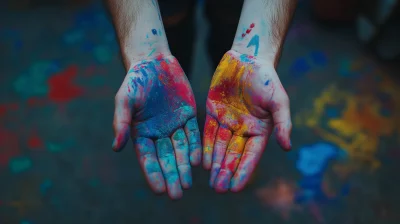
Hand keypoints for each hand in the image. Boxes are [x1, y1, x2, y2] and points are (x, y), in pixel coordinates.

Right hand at [112, 55, 201, 198]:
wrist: (154, 62)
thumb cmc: (135, 81)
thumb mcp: (125, 100)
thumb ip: (121, 122)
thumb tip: (116, 147)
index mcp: (142, 133)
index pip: (148, 158)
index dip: (153, 174)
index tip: (160, 190)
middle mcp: (160, 133)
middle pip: (166, 159)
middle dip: (171, 176)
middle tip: (177, 194)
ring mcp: (175, 125)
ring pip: (181, 150)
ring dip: (184, 167)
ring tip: (188, 184)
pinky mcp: (189, 116)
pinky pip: (193, 135)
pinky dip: (196, 148)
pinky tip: (198, 161)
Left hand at [203, 50, 291, 192]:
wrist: (247, 58)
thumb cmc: (267, 78)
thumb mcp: (278, 100)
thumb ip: (282, 123)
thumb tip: (287, 147)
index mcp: (260, 130)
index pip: (251, 155)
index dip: (243, 171)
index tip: (235, 188)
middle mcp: (243, 129)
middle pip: (233, 155)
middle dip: (226, 172)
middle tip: (219, 189)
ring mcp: (227, 121)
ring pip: (220, 147)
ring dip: (216, 164)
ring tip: (211, 182)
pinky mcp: (213, 112)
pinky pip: (209, 133)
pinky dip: (206, 147)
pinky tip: (203, 162)